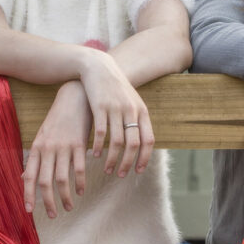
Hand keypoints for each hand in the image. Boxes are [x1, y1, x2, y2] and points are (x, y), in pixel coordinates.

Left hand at [23, 81, 89, 217]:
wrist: (75, 98)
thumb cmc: (57, 120)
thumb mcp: (42, 137)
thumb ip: (34, 159)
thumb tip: (25, 177)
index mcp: (37, 148)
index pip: (30, 177)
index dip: (29, 195)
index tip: (29, 211)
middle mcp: (48, 149)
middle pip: (45, 182)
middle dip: (48, 202)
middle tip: (53, 215)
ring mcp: (64, 147)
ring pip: (62, 179)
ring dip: (65, 197)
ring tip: (68, 207)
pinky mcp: (79, 144)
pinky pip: (78, 169)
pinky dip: (80, 183)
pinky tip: (81, 191)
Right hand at [77, 50, 152, 177]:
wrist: (99, 68)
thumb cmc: (115, 89)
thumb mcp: (131, 102)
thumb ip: (137, 120)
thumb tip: (141, 143)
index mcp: (142, 111)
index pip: (148, 140)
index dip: (144, 158)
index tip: (137, 171)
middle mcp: (131, 111)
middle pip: (133, 144)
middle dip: (128, 163)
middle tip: (121, 175)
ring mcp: (115, 109)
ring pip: (117, 141)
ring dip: (113, 159)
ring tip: (107, 169)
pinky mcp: (100, 107)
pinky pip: (100, 132)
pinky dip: (98, 146)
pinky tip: (94, 154)